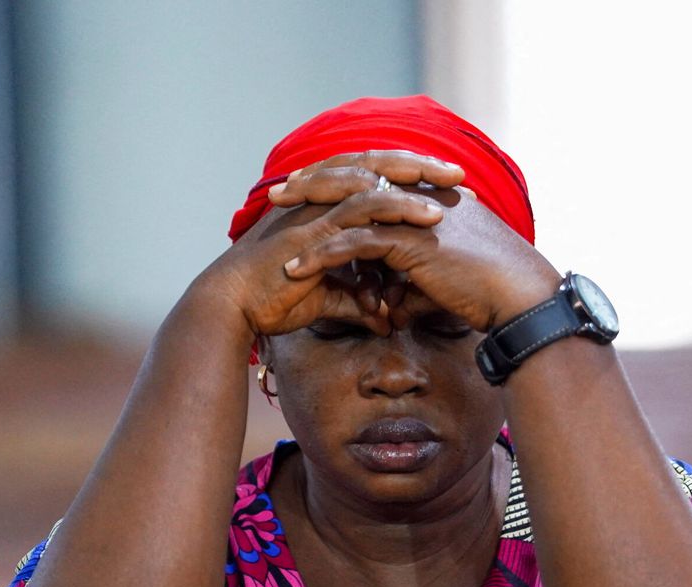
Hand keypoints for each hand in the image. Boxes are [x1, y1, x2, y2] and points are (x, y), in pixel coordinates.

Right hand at [181, 154, 459, 349]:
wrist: (232, 308)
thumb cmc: (270, 300)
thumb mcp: (324, 297)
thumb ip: (353, 300)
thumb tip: (380, 316)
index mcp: (321, 205)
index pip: (371, 177)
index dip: (407, 177)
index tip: (445, 184)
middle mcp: (320, 198)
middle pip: (378, 165)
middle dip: (421, 166)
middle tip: (459, 172)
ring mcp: (317, 208)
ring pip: (376, 179)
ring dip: (418, 181)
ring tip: (455, 186)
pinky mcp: (316, 227)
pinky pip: (365, 209)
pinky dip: (400, 210)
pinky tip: (430, 217)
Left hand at [271, 152, 560, 331]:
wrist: (520, 299)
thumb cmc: (492, 294)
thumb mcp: (444, 286)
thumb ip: (413, 288)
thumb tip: (390, 304)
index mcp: (434, 197)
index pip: (378, 179)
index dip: (342, 181)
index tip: (311, 188)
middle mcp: (424, 196)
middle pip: (357, 180)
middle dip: (315, 184)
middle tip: (281, 192)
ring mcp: (417, 215)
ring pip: (350, 207)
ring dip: (309, 216)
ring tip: (276, 226)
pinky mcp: (410, 241)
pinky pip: (356, 244)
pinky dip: (323, 256)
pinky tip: (297, 270)